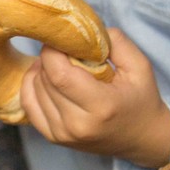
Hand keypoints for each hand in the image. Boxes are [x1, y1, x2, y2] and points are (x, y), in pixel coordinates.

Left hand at [19, 28, 169, 166]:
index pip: (59, 74)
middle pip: (44, 80)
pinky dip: (32, 86)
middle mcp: (77, 125)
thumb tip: (81, 30)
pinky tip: (46, 78)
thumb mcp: (140, 66)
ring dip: (41, 71)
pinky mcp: (53, 138)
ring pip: (34, 89)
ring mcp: (62, 135)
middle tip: (64, 52)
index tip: (60, 40)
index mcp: (101, 106)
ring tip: (60, 66)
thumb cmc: (141, 99)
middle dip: (49, 59)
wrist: (141, 138)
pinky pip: (28, 104)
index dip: (52, 51)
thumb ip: (115, 42)